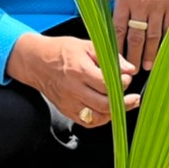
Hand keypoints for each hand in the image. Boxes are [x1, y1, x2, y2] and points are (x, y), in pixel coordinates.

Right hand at [5, 32, 139, 128]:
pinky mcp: (66, 111)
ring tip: (124, 104)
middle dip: (124, 102)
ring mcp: (69, 102)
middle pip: (104, 104)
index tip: (127, 77)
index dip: (122, 82)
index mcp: (79, 70)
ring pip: (98, 116)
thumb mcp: (85, 45)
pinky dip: (101, 118)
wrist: (36, 62)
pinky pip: (88, 122)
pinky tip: (108, 110)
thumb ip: (109, 57)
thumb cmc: (61, 51)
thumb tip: (129, 69)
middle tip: (132, 97)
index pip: (106, 84)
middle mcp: (73, 89)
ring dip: (115, 112)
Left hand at [103, 0, 168, 70]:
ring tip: (147, 66)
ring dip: (150, 53)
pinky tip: (164, 51)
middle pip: (136, 36)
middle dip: (133, 56)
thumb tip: (90, 3)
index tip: (113, 59)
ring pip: (154, 35)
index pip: (117, 27)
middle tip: (130, 71)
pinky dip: (166, 41)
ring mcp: (160, 4)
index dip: (115, 46)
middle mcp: (142, 2)